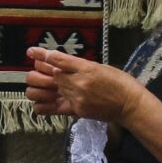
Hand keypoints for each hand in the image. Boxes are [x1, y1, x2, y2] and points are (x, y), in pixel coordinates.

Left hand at [24, 47, 147, 125]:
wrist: (130, 104)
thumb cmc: (119, 82)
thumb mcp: (100, 67)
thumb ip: (80, 66)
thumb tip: (61, 64)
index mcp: (86, 67)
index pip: (57, 58)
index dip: (41, 54)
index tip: (31, 51)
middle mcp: (78, 81)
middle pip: (50, 74)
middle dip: (41, 72)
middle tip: (38, 71)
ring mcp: (76, 97)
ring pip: (48, 90)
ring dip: (40, 88)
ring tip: (39, 87)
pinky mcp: (76, 110)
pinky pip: (51, 108)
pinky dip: (41, 105)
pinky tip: (39, 102)